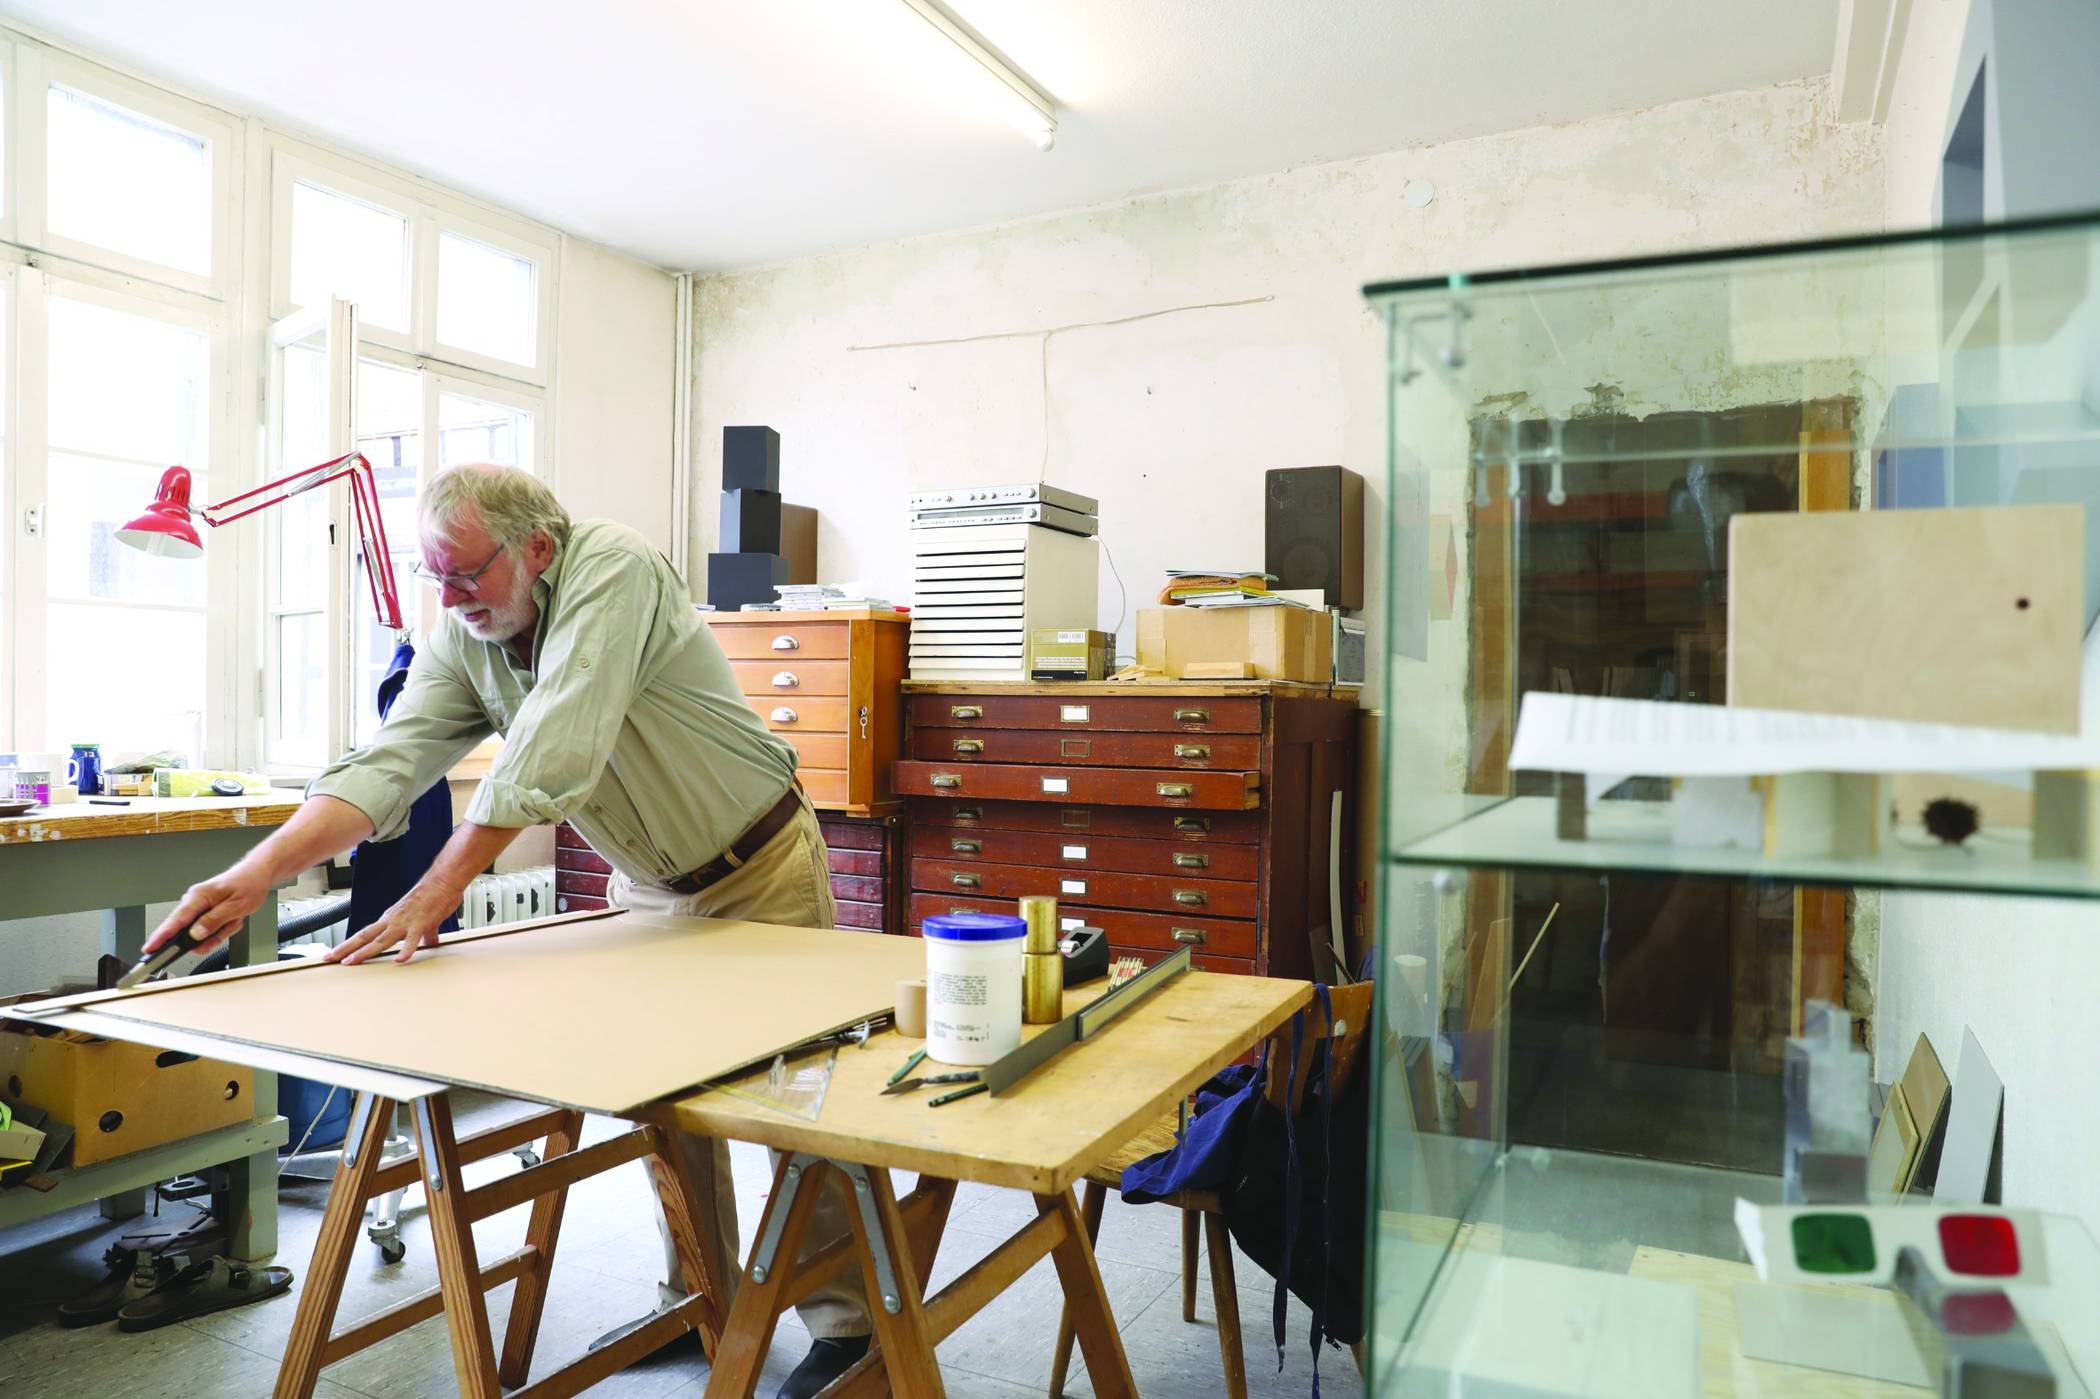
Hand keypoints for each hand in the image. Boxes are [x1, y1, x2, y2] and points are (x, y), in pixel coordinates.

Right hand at [146, 864, 273, 956]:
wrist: (257, 874)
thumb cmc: (248, 884)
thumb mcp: (235, 906)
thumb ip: (214, 921)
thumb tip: (195, 934)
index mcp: (198, 896)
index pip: (175, 920)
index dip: (160, 937)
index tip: (149, 949)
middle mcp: (195, 901)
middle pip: (186, 930)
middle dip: (204, 938)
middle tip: (219, 935)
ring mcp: (199, 906)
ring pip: (201, 933)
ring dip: (219, 932)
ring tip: (233, 920)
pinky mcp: (206, 911)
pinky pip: (209, 929)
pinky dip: (223, 929)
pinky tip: (232, 920)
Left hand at [323, 879, 462, 965]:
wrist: (443, 880)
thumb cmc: (433, 895)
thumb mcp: (425, 919)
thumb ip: (424, 935)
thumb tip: (428, 944)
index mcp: (390, 919)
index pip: (364, 934)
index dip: (349, 945)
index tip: (336, 954)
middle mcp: (392, 920)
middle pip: (363, 937)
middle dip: (344, 949)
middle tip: (328, 959)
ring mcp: (404, 922)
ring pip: (380, 940)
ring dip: (364, 951)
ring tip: (350, 962)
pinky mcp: (421, 924)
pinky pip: (411, 940)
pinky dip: (405, 951)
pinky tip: (398, 961)